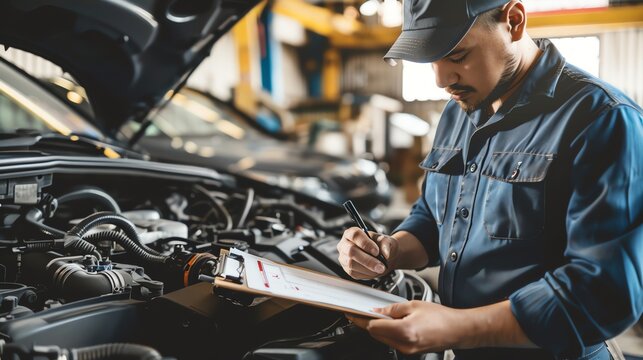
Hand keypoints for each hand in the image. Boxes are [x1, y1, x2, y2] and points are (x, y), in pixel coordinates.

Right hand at [337, 227, 397, 278]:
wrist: (379, 255)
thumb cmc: (378, 245)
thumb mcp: (384, 240)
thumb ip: (385, 243)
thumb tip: (385, 254)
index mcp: (351, 233)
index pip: (354, 235)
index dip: (365, 243)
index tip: (376, 251)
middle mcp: (344, 244)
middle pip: (351, 251)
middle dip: (367, 260)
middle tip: (381, 266)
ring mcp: (344, 257)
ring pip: (351, 264)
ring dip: (368, 268)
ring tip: (380, 268)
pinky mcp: (346, 268)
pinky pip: (354, 272)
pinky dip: (366, 273)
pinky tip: (374, 271)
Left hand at [346, 301, 463, 353]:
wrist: (458, 330)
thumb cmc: (441, 317)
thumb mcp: (414, 305)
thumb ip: (392, 308)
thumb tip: (377, 310)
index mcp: (404, 331)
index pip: (373, 326)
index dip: (360, 319)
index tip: (352, 314)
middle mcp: (404, 344)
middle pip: (375, 334)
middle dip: (367, 323)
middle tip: (362, 312)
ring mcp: (407, 350)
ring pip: (382, 339)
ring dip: (377, 328)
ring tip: (378, 316)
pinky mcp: (410, 352)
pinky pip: (391, 342)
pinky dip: (387, 333)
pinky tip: (389, 324)